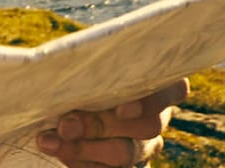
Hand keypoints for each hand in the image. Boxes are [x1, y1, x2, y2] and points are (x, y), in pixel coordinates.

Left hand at [34, 78, 187, 166]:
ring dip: (84, 148)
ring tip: (50, 141)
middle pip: (147, 126)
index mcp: (155, 82)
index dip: (153, 102)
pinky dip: (82, 163)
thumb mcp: (82, 65)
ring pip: (126, 153)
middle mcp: (156, 115)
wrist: (64, 103)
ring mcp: (144, 145)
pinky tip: (58, 153)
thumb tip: (64, 88)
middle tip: (66, 124)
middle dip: (99, 126)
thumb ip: (82, 71)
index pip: (174, 90)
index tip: (123, 109)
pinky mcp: (129, 166)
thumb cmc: (76, 73)